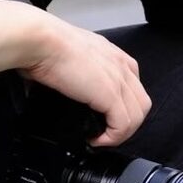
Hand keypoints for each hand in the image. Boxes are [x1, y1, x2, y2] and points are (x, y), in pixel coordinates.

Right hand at [21, 17, 149, 147]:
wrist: (41, 42)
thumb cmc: (44, 45)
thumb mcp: (68, 55)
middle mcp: (121, 66)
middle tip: (104, 132)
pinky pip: (123, 125)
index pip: (133, 85)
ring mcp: (119, 80)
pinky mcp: (110, 95)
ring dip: (120, 134)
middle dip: (126, 123)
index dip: (122, 106)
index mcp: (112, 55)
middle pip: (141, 103)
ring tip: (100, 139)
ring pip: (137, 116)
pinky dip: (112, 138)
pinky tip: (95, 139)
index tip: (104, 118)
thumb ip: (75, 71)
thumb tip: (60, 89)